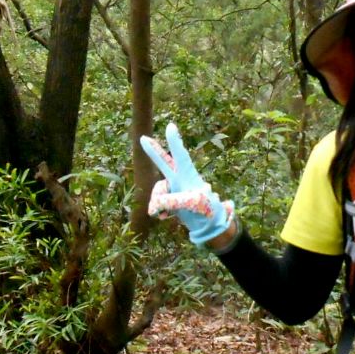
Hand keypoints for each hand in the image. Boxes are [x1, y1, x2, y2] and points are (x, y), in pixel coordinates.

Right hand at [139, 122, 235, 245]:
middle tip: (143, 138)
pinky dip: (158, 209)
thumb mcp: (193, 203)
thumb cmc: (207, 211)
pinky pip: (157, 202)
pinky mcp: (171, 200)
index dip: (175, 142)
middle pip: (165, 163)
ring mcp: (175, 189)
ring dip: (157, 202)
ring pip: (158, 190)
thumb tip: (154, 205)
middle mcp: (181, 179)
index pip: (181, 156)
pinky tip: (163, 217)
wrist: (211, 227)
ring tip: (162, 215)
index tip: (170, 126)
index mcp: (189, 176)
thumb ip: (172, 200)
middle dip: (154, 152)